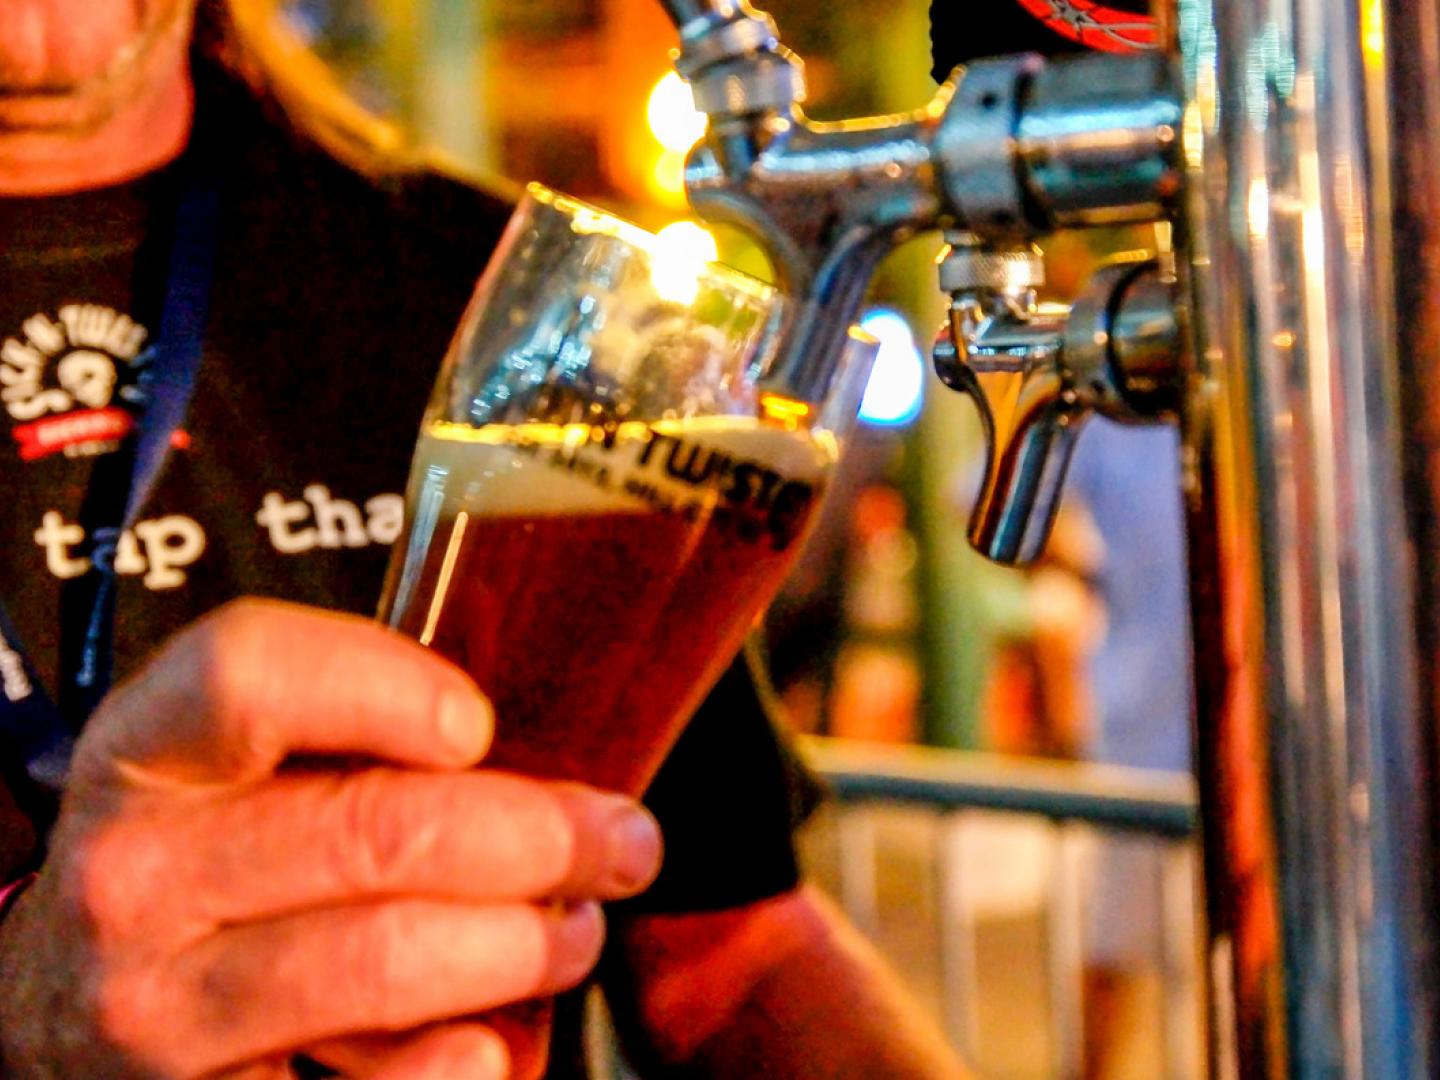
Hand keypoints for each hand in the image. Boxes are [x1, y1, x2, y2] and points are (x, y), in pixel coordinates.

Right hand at [0, 599, 661, 1078]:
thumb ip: (358, 749)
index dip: (389, 687)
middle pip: (375, 830)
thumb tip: (548, 779)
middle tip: (619, 842)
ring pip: (386, 959)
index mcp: (149, 754)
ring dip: (521, 945)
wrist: (59, 1001)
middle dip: (538, 836)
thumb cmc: (202, 860)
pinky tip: (494, 1038)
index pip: (252, 673)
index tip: (477, 726)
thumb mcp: (239, 774)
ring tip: (571, 930)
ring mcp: (161, 1006)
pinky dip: (458, 1064)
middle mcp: (139, 876)